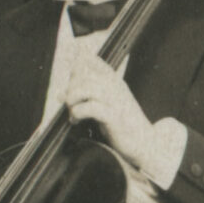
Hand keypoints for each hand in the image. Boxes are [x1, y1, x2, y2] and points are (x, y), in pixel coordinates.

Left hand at [60, 46, 159, 167]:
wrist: (144, 142)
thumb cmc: (121, 123)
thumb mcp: (105, 103)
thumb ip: (85, 95)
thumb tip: (60, 94)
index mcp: (113, 80)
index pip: (91, 60)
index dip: (75, 69)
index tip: (72, 84)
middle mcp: (115, 86)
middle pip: (82, 74)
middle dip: (70, 89)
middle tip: (71, 105)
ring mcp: (116, 100)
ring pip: (85, 88)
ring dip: (72, 100)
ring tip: (73, 112)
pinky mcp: (114, 116)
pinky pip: (89, 108)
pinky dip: (77, 113)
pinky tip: (76, 121)